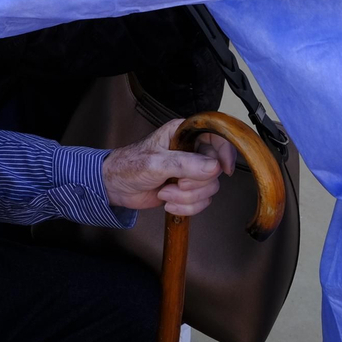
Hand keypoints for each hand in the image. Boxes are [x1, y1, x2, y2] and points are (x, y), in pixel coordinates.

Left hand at [101, 118, 236, 216]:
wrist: (116, 187)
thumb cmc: (129, 166)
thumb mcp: (155, 163)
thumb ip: (185, 164)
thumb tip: (214, 167)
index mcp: (183, 134)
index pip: (216, 136)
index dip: (225, 152)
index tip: (224, 169)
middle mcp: (191, 150)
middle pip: (215, 169)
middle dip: (194, 184)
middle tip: (175, 183)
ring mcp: (190, 171)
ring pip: (209, 188)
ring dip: (186, 197)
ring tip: (165, 193)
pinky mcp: (188, 189)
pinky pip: (202, 202)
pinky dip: (186, 207)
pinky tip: (168, 203)